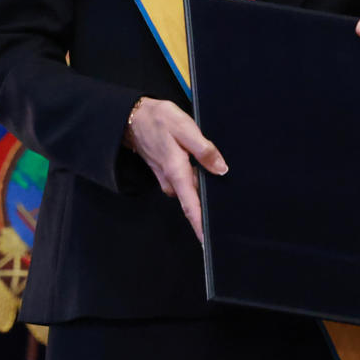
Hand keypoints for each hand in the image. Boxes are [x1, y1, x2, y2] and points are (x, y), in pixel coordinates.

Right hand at [125, 96, 227, 243]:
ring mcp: (168, 179)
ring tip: (221, 192)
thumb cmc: (159, 120)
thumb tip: (221, 169)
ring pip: (190, 192)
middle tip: (227, 214)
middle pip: (193, 202)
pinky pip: (185, 184)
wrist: (133, 117)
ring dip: (202, 193)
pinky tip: (206, 174)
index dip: (200, 226)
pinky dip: (196, 182)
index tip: (208, 242)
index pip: (191, 207)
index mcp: (177, 172)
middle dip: (207, 209)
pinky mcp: (167, 173)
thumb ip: (204, 149)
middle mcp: (171, 181)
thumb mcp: (185, 128)